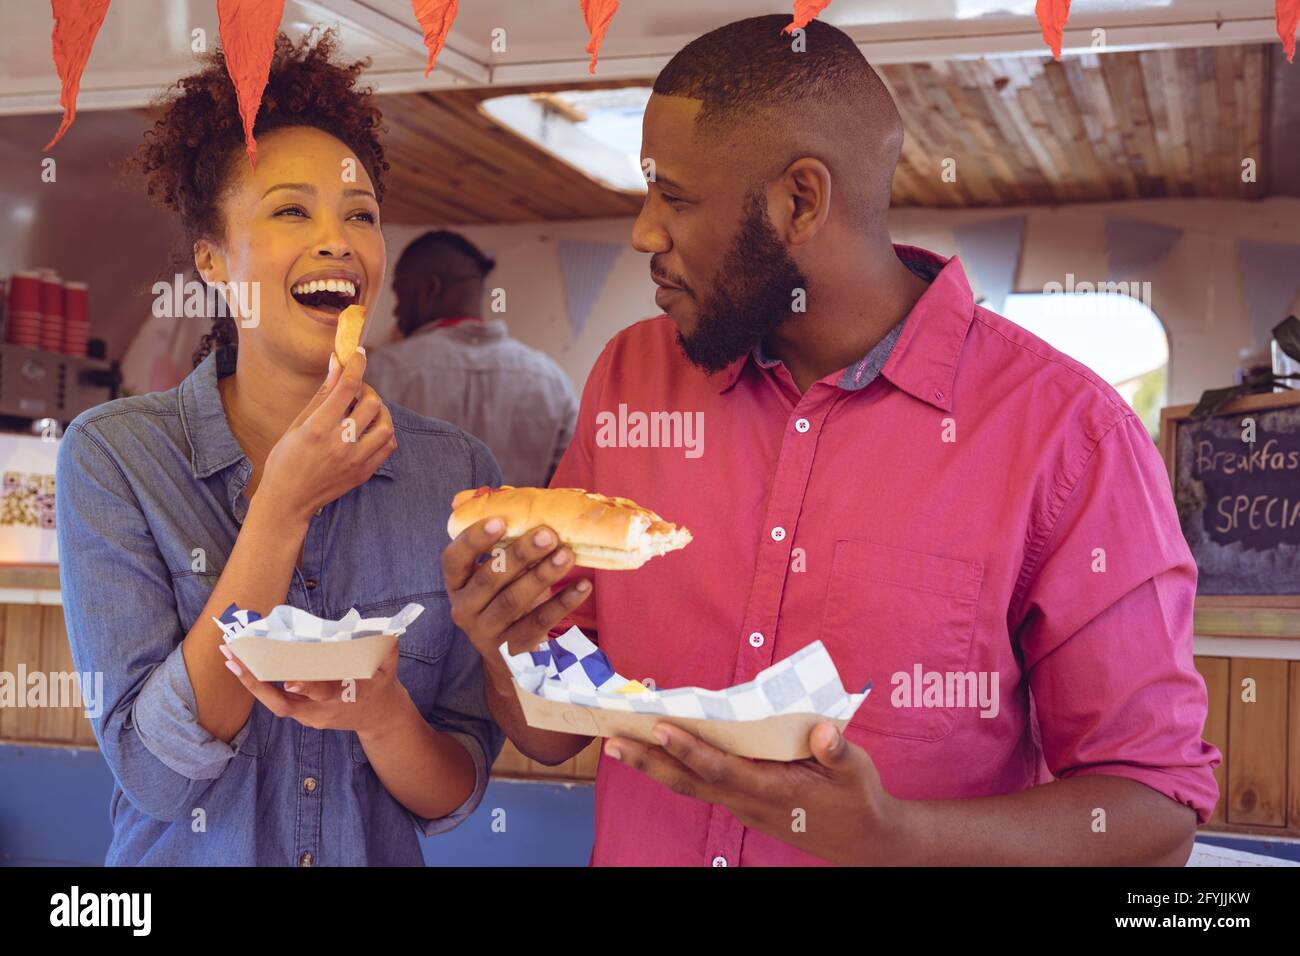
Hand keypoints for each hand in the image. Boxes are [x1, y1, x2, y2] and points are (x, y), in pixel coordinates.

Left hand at [219, 641, 412, 736]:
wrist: (379, 718)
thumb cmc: (381, 687)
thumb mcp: (389, 670)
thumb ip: (387, 652)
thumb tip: (388, 633)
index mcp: (345, 698)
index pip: (323, 694)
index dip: (307, 688)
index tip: (290, 680)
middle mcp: (322, 711)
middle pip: (285, 704)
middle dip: (259, 684)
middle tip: (237, 662)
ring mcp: (311, 717)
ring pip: (276, 704)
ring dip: (251, 682)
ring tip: (230, 658)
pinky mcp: (304, 716)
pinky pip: (278, 701)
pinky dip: (259, 685)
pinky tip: (243, 666)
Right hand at [259, 348, 396, 523]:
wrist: (288, 501)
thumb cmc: (285, 459)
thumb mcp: (297, 424)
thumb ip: (321, 395)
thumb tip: (336, 364)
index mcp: (317, 429)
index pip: (347, 387)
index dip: (356, 365)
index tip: (357, 354)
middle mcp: (339, 445)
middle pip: (372, 404)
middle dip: (367, 391)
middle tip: (356, 393)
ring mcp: (355, 461)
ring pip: (386, 426)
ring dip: (380, 412)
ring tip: (365, 412)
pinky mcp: (364, 473)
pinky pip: (388, 447)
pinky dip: (383, 433)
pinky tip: (369, 431)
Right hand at [443, 519, 592, 659]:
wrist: (507, 652)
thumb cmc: (503, 596)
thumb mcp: (494, 572)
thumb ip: (499, 543)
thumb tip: (508, 500)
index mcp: (456, 584)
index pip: (453, 560)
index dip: (473, 540)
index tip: (500, 521)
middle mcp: (464, 608)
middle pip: (489, 579)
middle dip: (520, 554)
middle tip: (548, 534)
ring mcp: (486, 631)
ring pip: (513, 601)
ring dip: (542, 575)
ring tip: (567, 555)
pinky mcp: (512, 648)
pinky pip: (539, 623)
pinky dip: (563, 603)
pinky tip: (583, 585)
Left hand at [603, 721, 912, 864]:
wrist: (864, 842)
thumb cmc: (858, 800)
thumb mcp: (857, 772)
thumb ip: (837, 752)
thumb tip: (823, 733)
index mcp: (773, 791)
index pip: (721, 768)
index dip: (689, 749)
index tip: (661, 727)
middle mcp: (749, 802)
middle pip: (689, 781)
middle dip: (649, 761)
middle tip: (612, 740)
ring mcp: (744, 806)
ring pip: (691, 785)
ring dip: (655, 765)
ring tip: (621, 744)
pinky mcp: (745, 804)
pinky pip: (704, 785)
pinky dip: (678, 769)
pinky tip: (662, 751)